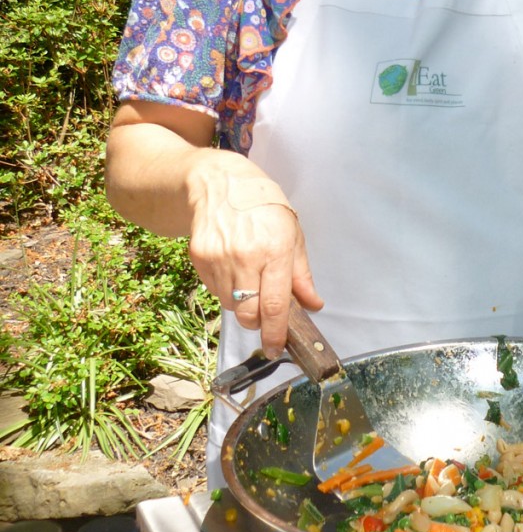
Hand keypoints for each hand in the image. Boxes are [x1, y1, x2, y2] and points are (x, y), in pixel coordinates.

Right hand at [187, 165, 322, 358]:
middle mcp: (245, 257)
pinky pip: (215, 290)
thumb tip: (313, 305)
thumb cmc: (264, 205)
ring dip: (243, 303)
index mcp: (275, 249)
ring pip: (231, 305)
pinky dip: (226, 289)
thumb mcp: (293, 233)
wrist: (220, 182)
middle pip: (249, 314)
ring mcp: (219, 258)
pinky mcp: (199, 258)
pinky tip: (233, 266)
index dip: (276, 333)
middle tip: (266, 312)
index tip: (277, 348)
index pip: (274, 305)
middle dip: (259, 322)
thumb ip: (302, 274)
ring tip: (250, 275)